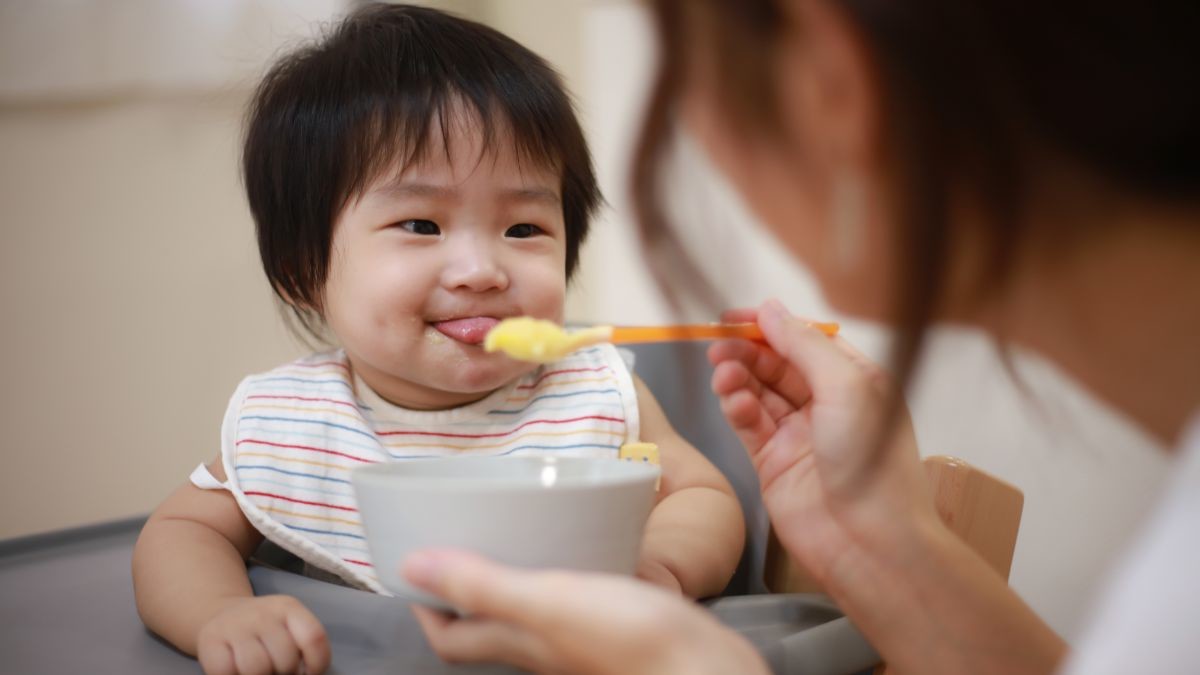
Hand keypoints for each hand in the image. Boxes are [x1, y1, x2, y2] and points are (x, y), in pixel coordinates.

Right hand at [195, 595, 329, 674]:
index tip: (308, 673)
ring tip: (259, 671)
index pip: (314, 637)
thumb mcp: (287, 626)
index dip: (317, 664)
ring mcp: (234, 626)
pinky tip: (237, 671)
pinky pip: (226, 672)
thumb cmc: (262, 630)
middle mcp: (262, 613)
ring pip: (257, 669)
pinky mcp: (209, 641)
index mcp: (288, 607)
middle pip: (285, 659)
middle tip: (276, 669)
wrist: (219, 613)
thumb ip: (302, 644)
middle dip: (285, 672)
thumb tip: (305, 673)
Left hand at [403, 550, 768, 674]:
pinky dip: (560, 576)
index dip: (426, 607)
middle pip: (485, 626)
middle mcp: (542, 648)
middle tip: (461, 543)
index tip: (417, 567)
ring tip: (513, 537)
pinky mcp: (614, 628)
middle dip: (464, 590)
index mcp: (518, 643)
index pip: (451, 637)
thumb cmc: (631, 639)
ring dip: (510, 579)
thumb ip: (484, 586)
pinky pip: (571, 601)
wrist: (706, 668)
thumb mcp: (548, 602)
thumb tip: (412, 568)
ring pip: (528, 614)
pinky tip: (578, 549)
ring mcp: (579, 642)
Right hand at [709, 299, 936, 586]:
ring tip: (722, 372)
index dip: (772, 325)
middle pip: (777, 364)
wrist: (869, 542)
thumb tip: (770, 308)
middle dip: (747, 351)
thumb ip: (804, 344)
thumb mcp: (847, 386)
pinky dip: (735, 408)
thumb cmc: (873, 463)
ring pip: (757, 392)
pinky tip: (731, 400)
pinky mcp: (773, 463)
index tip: (735, 316)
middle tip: (718, 345)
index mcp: (856, 380)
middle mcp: (827, 404)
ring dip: (737, 377)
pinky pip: (747, 424)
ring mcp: (798, 434)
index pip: (807, 340)